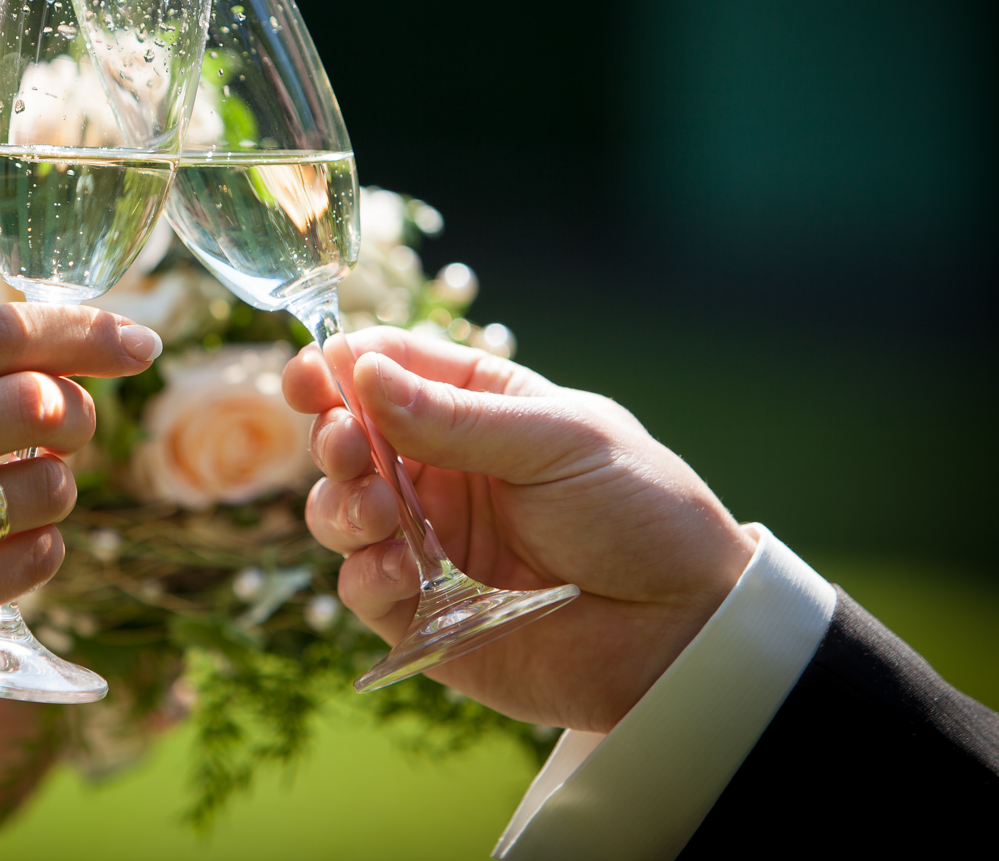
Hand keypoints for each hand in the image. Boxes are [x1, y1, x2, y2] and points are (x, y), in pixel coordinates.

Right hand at [0, 301, 161, 740]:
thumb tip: (61, 359)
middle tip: (67, 436)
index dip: (82, 330)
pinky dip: (37, 552)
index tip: (138, 342)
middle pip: (37, 401)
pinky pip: (36, 557)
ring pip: (49, 485)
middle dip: (79, 416)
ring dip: (57, 491)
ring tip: (15, 503)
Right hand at [285, 329, 753, 732]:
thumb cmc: (642, 514)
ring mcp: (429, 542)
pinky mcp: (426, 614)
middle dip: (332, 437)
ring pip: (339, 512)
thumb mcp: (559, 443)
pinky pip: (363, 588)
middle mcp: (442, 471)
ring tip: (377, 513)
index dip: (341, 367)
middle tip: (347, 447)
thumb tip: (363, 374)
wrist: (686, 632)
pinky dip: (365, 576)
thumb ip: (457, 417)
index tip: (312, 373)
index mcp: (477, 408)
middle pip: (348, 439)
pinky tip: (398, 572)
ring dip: (340, 505)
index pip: (388, 370)